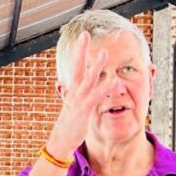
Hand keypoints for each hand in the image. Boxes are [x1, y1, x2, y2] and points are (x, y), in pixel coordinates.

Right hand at [48, 31, 109, 157]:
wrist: (61, 141)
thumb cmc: (69, 123)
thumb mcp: (70, 105)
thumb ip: (71, 93)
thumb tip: (65, 85)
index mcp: (72, 89)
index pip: (75, 66)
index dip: (79, 51)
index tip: (82, 36)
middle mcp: (74, 92)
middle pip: (77, 67)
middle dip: (81, 50)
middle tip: (84, 34)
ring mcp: (78, 100)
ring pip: (88, 79)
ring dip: (96, 65)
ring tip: (104, 52)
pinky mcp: (84, 110)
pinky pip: (96, 97)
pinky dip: (104, 88)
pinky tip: (113, 80)